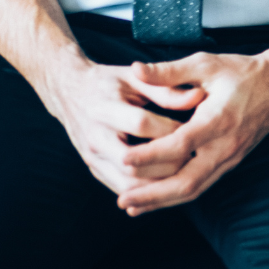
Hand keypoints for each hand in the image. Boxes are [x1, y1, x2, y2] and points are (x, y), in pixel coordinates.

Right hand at [37, 58, 198, 196]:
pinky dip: (147, 190)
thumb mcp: (136, 78)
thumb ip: (166, 90)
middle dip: (168, 162)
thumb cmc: (109, 82)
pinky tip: (169, 181)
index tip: (196, 129)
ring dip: (160, 182)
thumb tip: (199, 96)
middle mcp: (95, 137)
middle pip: (134, 162)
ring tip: (186, 170)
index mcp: (104, 108)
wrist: (69, 92)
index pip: (141, 124)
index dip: (171, 129)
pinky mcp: (94, 168)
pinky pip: (122, 188)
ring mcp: (92, 157)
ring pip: (128, 182)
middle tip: (195, 156)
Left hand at [109, 47, 268, 214]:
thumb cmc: (241, 71)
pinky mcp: (230, 162)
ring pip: (194, 188)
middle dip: (153, 193)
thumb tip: (134, 69)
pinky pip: (202, 185)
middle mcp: (226, 144)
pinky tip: (156, 199)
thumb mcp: (206, 64)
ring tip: (131, 206)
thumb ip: (169, 71)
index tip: (123, 159)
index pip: (181, 145)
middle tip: (122, 200)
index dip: (151, 155)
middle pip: (187, 180)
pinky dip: (177, 195)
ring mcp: (230, 157)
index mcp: (219, 118)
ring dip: (162, 201)